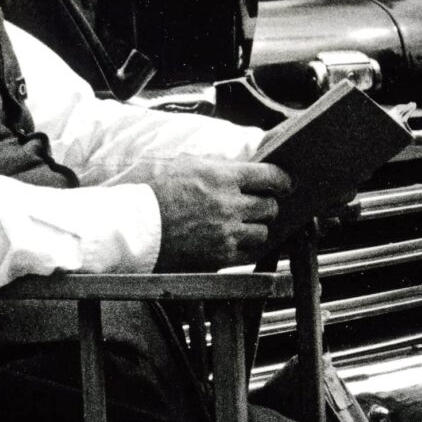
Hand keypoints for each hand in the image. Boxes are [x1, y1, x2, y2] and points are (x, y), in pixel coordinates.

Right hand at [148, 159, 293, 266]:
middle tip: (261, 205)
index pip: (270, 177)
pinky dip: (246, 247)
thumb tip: (243, 165)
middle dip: (268, 205)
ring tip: (243, 224)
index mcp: (221, 177)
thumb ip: (219, 166)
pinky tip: (235, 241)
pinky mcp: (219, 256)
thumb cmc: (155, 194)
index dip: (283, 181)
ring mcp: (226, 233)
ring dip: (257, 228)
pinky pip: (249, 253)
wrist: (135, 227)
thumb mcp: (186, 165)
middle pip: (270, 206)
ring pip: (263, 232)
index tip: (286, 184)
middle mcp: (228, 205)